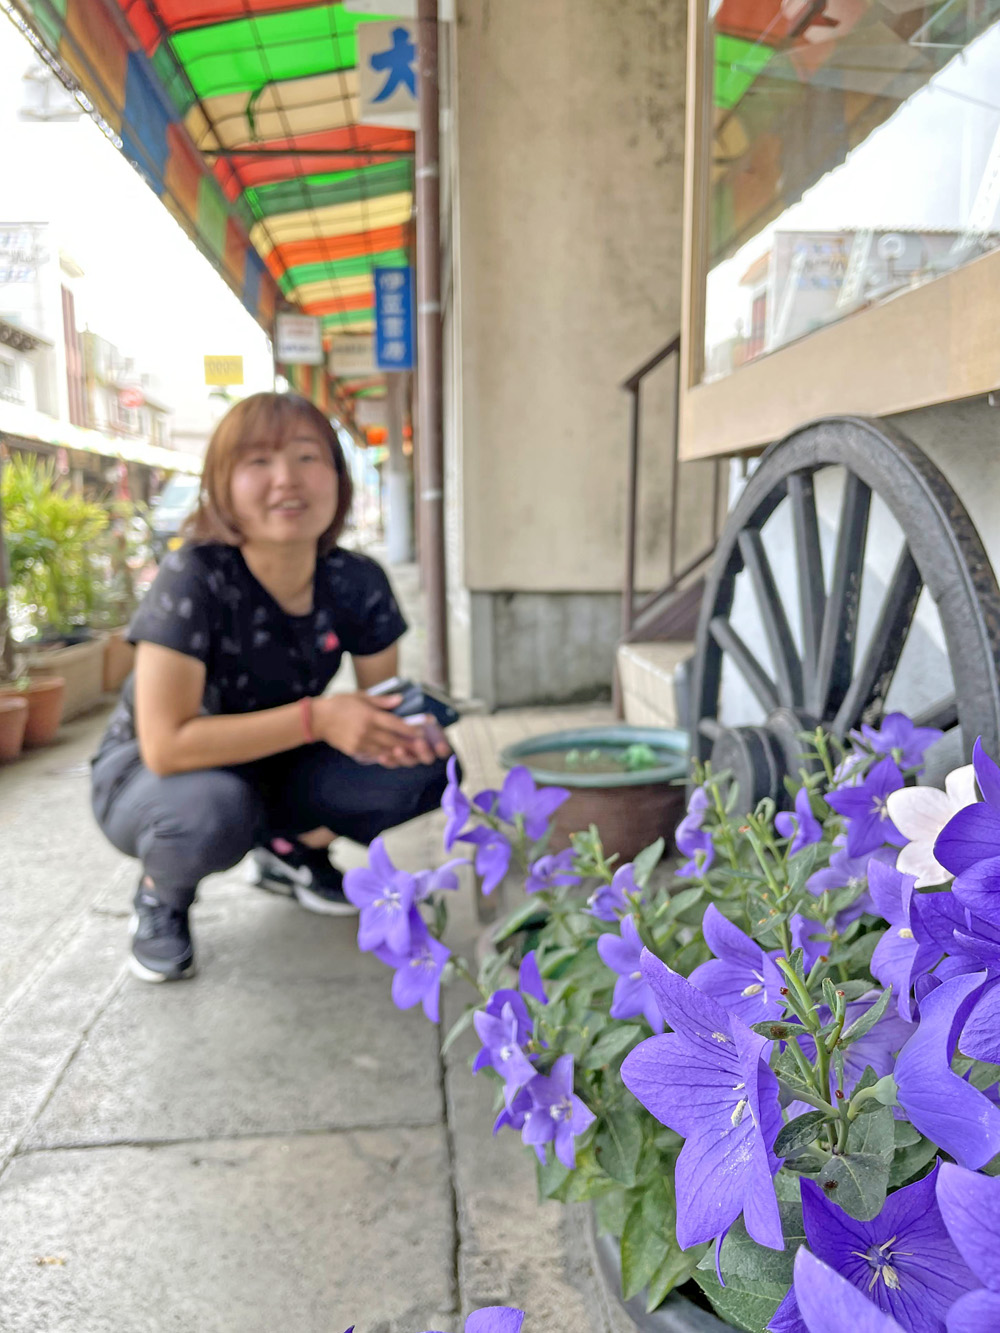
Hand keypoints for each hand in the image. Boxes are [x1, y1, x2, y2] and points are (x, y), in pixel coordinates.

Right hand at [312, 694, 437, 767]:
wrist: (318, 719)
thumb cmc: (341, 703)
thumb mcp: (361, 696)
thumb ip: (382, 701)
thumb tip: (400, 700)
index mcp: (369, 715)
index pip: (395, 724)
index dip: (410, 730)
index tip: (421, 732)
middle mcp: (367, 731)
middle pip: (393, 740)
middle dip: (409, 745)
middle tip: (423, 748)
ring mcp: (360, 742)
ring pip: (385, 750)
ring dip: (400, 753)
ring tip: (413, 754)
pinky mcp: (355, 750)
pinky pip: (374, 755)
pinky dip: (385, 756)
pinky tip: (394, 756)